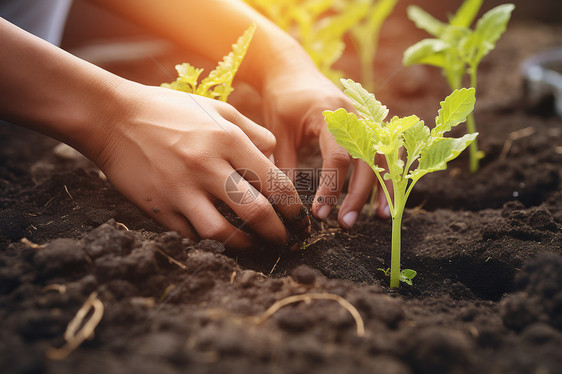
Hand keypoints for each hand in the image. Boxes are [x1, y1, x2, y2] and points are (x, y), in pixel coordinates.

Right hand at [91, 82, 309, 248]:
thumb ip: (251, 130)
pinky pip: (191, 234)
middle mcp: (207, 166)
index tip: (298, 218)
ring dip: (245, 245)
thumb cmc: (170, 112)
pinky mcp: (159, 207)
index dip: (292, 206)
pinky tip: (217, 236)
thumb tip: (274, 154)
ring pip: (223, 232)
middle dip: (278, 233)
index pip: (274, 182)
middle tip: (285, 241)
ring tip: (253, 246)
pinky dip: (208, 239)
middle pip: (256, 212)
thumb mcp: (216, 109)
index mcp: (227, 140)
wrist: (113, 118)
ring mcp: (181, 189)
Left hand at [261, 66, 390, 227]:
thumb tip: (285, 205)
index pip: (338, 156)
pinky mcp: (369, 123)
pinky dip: (389, 171)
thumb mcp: (278, 132)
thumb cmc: (282, 101)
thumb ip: (284, 166)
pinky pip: (387, 149)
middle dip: (360, 194)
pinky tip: (387, 195)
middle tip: (346, 223)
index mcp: (331, 113)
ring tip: (383, 217)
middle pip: (368, 158)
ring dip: (385, 186)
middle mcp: (356, 114)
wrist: (292, 71)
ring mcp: (367, 117)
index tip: (320, 214)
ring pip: (386, 154)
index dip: (331, 188)